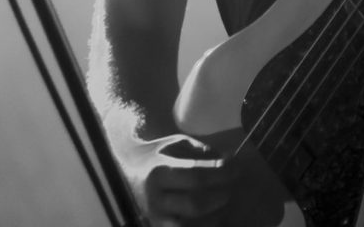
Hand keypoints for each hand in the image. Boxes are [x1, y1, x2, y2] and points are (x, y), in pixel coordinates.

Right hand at [122, 134, 237, 226]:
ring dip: (214, 217)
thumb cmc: (158, 156)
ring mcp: (154, 219)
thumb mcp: (178, 145)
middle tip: (233, 186)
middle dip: (220, 195)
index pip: (196, 176)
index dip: (221, 173)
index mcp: (159, 172)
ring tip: (226, 204)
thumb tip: (228, 159)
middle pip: (194, 204)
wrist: (127, 173)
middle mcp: (155, 199)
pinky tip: (216, 217)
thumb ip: (202, 151)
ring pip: (188, 226)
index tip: (236, 167)